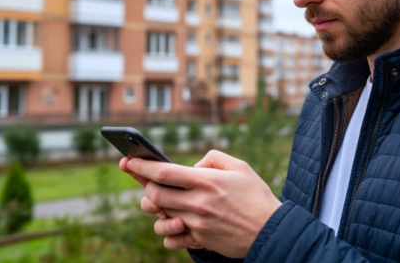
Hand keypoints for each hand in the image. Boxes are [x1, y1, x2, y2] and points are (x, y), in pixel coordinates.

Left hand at [126, 150, 282, 257]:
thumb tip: (193, 166)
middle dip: (144, 187)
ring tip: (164, 203)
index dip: (141, 166)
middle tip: (144, 182)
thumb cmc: (256, 196)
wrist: (272, 230)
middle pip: (155, 195)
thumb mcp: (240, 167)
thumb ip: (213, 158)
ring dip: (156, 209)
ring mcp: (197, 224)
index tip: (127, 161)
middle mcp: (198, 203)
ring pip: (160, 217)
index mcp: (206, 181)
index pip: (163, 172)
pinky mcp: (200, 240)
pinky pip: (171, 240)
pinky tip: (176, 223)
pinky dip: (168, 232)